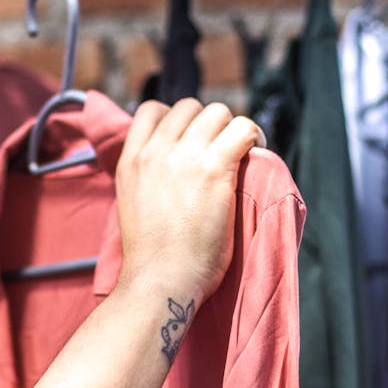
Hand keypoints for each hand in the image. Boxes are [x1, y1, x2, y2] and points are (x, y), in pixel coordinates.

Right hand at [115, 99, 265, 305]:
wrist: (159, 281)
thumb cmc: (151, 259)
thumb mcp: (132, 205)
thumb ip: (146, 179)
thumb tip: (170, 174)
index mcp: (130, 161)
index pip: (151, 110)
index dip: (176, 119)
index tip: (190, 140)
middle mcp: (154, 152)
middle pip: (189, 106)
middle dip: (207, 124)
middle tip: (220, 148)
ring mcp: (183, 157)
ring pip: (217, 112)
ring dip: (231, 128)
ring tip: (240, 150)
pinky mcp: (214, 169)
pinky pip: (243, 129)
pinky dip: (254, 135)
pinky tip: (257, 150)